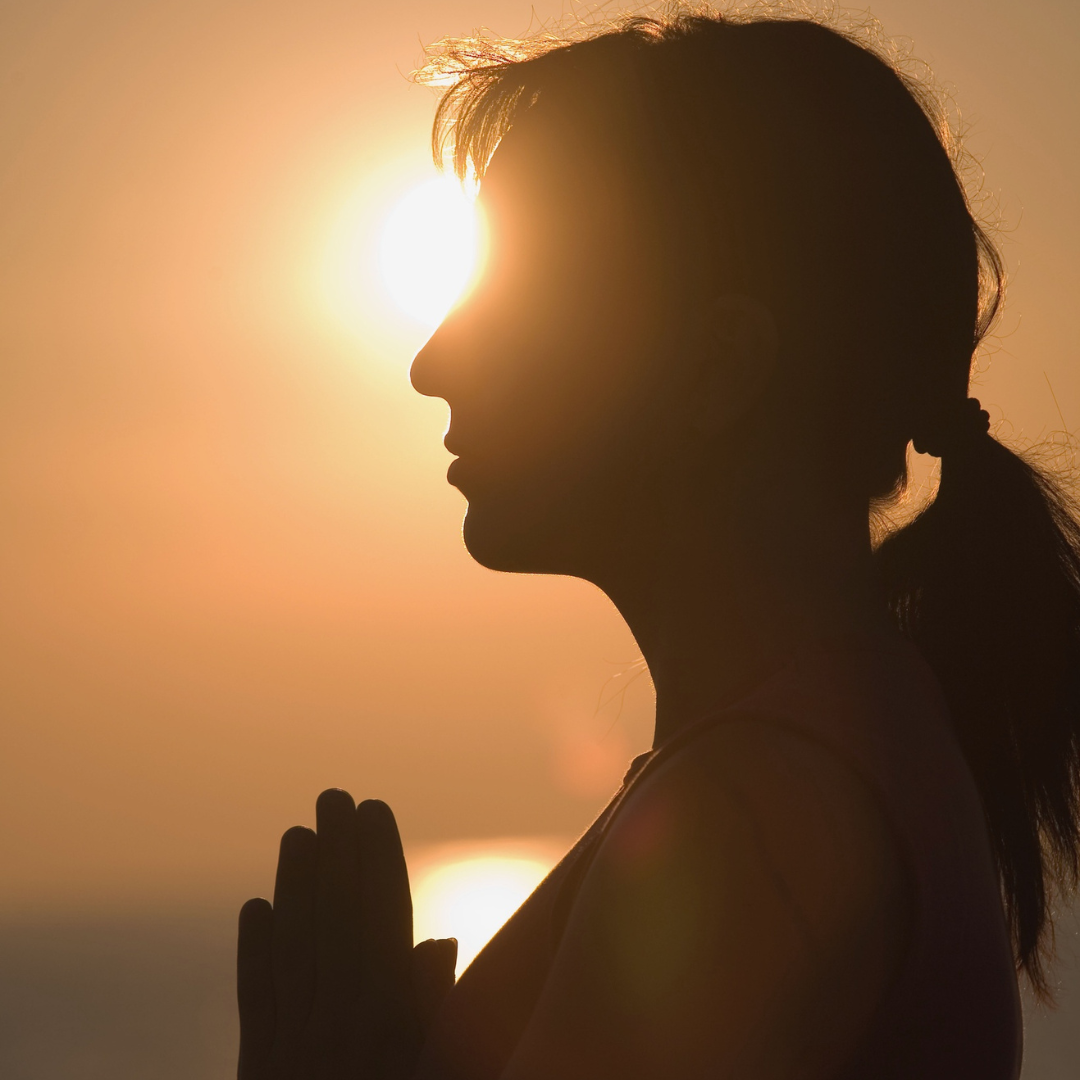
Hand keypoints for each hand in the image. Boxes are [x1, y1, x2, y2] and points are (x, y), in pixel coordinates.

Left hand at [237, 790, 456, 1079]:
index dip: (379, 860)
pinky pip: (254, 1001)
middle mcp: (338, 1024)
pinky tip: (254, 907)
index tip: (375, 810)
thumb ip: (434, 1010)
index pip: (384, 918)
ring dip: (294, 885)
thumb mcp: (436, 1070)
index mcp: (389, 1021)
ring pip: (293, 949)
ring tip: (296, 833)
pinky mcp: (258, 1069)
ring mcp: (293, 1046)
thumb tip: (438, 939)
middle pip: (335, 921)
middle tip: (333, 796)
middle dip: (336, 853)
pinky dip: (253, 951)